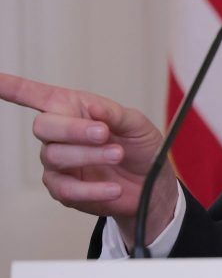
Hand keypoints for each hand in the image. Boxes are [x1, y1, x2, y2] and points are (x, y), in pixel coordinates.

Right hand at [0, 72, 177, 246]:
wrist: (152, 183)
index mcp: (73, 109)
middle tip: (103, 133)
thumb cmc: (140, 146)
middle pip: (43, 126)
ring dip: (90, 156)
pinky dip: (92, 189)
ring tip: (118, 155)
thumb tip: (94, 109)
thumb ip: (115, 114)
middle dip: (72, 129)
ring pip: (55, 156)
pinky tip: (113, 188)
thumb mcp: (136, 124)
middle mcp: (59, 134)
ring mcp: (58, 162)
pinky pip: (66, 190)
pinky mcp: (64, 189)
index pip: (36, 95)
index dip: (12, 88)